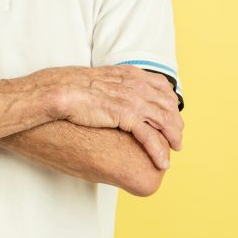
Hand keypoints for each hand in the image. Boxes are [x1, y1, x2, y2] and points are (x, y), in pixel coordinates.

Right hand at [45, 65, 182, 168]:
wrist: (60, 90)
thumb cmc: (72, 87)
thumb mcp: (99, 80)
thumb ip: (113, 86)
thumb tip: (112, 95)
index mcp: (131, 74)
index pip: (162, 86)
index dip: (170, 102)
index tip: (172, 114)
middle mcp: (137, 84)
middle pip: (167, 104)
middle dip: (175, 121)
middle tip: (177, 136)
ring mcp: (133, 99)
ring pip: (165, 120)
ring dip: (173, 137)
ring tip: (175, 149)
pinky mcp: (126, 115)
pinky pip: (150, 136)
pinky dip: (159, 151)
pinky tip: (162, 162)